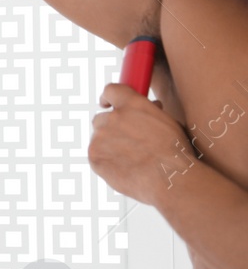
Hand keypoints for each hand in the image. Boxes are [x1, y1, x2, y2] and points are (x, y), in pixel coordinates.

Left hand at [88, 82, 195, 203]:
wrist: (169, 177)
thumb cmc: (174, 152)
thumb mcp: (168, 122)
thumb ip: (151, 112)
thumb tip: (150, 106)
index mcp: (133, 105)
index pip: (111, 91)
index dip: (109, 98)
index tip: (107, 103)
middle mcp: (113, 118)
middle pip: (102, 118)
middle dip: (111, 128)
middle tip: (126, 141)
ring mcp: (100, 137)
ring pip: (99, 138)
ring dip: (109, 145)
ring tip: (130, 158)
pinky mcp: (94, 156)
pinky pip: (96, 155)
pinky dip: (106, 160)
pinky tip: (123, 167)